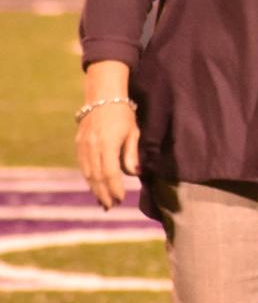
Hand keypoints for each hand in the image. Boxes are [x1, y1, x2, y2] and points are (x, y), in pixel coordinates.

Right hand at [75, 61, 139, 210]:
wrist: (103, 97)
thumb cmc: (123, 114)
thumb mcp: (133, 132)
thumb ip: (131, 154)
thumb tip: (134, 174)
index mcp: (108, 144)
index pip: (110, 172)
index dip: (114, 187)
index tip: (121, 199)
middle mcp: (93, 146)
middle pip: (97, 176)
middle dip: (104, 193)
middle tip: (111, 206)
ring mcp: (83, 145)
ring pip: (87, 173)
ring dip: (95, 189)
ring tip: (103, 201)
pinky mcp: (78, 144)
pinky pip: (83, 165)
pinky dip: (88, 178)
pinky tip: (95, 186)